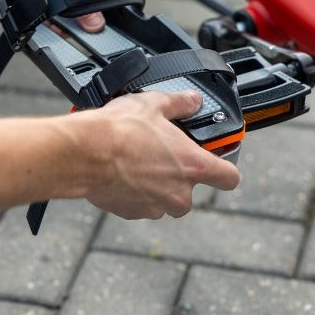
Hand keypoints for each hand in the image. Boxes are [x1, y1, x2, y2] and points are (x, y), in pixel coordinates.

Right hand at [80, 91, 240, 219]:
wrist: (84, 153)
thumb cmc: (120, 130)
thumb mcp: (155, 104)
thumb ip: (180, 104)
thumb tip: (192, 101)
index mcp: (193, 166)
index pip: (230, 178)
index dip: (225, 169)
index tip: (216, 160)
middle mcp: (179, 193)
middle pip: (191, 192)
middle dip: (179, 177)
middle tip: (162, 155)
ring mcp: (155, 206)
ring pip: (164, 201)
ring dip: (156, 186)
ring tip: (138, 161)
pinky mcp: (131, 212)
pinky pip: (141, 205)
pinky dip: (135, 192)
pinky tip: (122, 172)